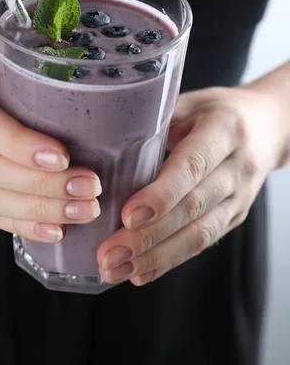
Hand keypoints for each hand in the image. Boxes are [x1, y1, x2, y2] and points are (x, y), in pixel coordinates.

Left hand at [98, 84, 287, 285]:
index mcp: (224, 130)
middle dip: (148, 236)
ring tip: (117, 269)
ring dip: (155, 256)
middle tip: (109, 253)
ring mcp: (240, 196)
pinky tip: (140, 272)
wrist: (268, 126)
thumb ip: (155, 121)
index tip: (128, 215)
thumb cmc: (217, 110)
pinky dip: (170, 260)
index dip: (161, 194)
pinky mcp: (235, 216)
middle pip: (193, 207)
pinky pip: (203, 243)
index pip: (193, 166)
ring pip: (199, 234)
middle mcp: (237, 166)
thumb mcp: (189, 103)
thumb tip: (106, 142)